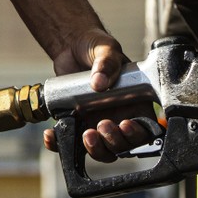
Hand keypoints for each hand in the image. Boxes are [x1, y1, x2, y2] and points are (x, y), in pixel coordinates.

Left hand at [43, 29, 156, 161]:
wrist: (72, 46)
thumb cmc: (96, 46)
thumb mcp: (106, 49)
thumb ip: (106, 62)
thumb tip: (100, 83)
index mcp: (135, 104)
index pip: (144, 130)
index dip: (137, 135)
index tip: (125, 124)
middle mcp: (119, 119)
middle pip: (122, 146)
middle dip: (113, 142)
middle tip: (102, 124)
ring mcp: (97, 124)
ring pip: (101, 151)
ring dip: (95, 149)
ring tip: (86, 134)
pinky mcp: (77, 124)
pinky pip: (70, 142)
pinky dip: (61, 144)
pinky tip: (52, 135)